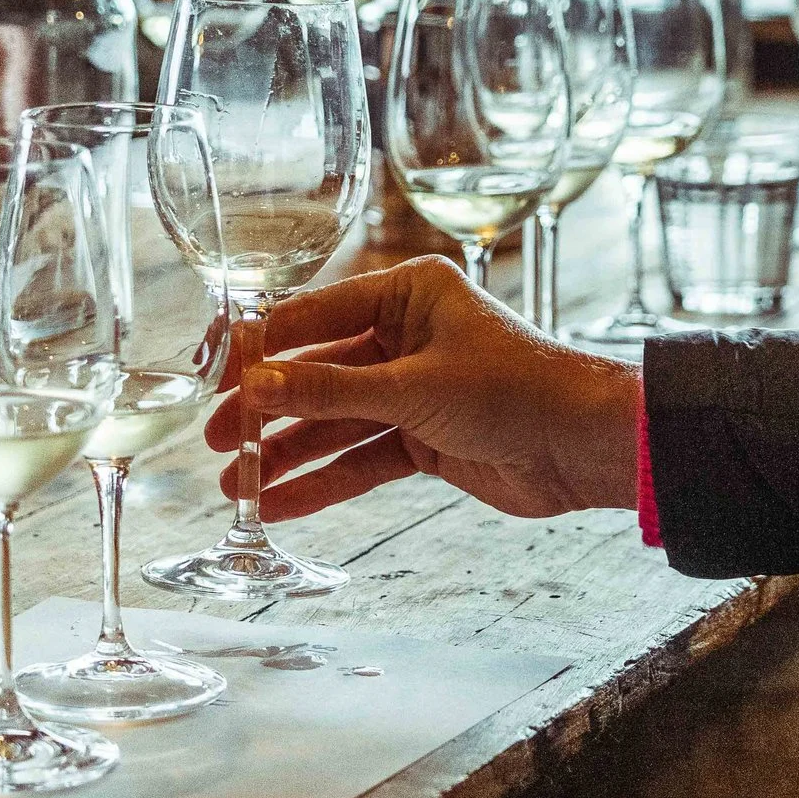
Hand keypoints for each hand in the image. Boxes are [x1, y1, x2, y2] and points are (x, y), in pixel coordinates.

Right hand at [205, 256, 642, 521]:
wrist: (586, 447)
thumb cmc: (518, 388)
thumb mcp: (414, 387)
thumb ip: (331, 389)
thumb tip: (256, 387)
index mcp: (408, 294)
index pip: (313, 315)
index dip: (260, 348)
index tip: (212, 374)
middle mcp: (406, 335)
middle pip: (318, 372)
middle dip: (266, 408)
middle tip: (214, 436)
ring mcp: (413, 389)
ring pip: (334, 421)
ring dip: (287, 452)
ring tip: (234, 483)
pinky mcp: (425, 437)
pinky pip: (360, 457)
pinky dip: (324, 480)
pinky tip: (280, 503)